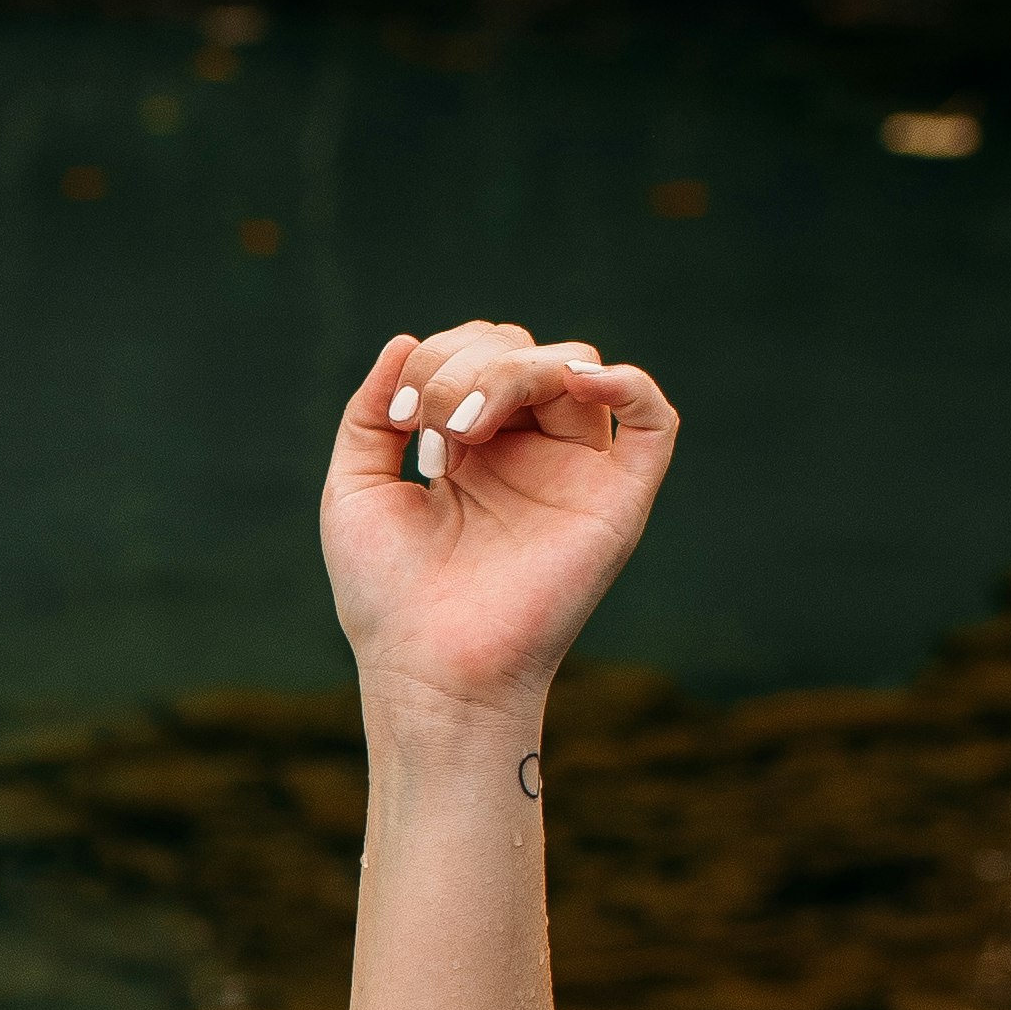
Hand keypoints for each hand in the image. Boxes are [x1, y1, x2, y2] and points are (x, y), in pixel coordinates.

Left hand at [321, 316, 676, 714]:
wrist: (428, 671)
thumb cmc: (389, 597)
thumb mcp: (355, 488)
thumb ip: (371, 412)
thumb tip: (403, 339)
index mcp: (475, 446)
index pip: (477, 350)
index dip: (437, 357)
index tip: (400, 417)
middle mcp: (531, 451)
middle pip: (521, 348)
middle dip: (465, 363)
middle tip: (431, 427)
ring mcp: (576, 472)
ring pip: (573, 366)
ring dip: (510, 372)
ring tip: (462, 429)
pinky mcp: (618, 502)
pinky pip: (655, 420)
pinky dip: (628, 382)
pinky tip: (577, 382)